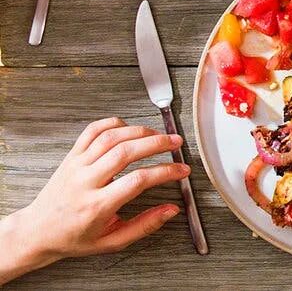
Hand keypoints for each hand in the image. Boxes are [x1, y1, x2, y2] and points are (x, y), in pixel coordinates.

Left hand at [0, 119, 187, 275]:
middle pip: (126, 152)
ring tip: (158, 135)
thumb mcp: (110, 242)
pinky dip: (114, 123)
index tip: (181, 171)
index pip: (137, 181)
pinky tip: (128, 128)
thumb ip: (143, 226)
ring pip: (111, 137)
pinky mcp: (71, 157)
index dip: (165, 172)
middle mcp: (85, 182)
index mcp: (96, 206)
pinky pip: (92, 131)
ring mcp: (76, 166)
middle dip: (157, 143)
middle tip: (176, 143)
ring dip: (140, 131)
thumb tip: (170, 211)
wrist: (36, 232)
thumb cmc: (72, 238)